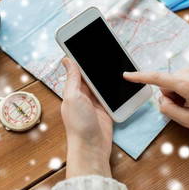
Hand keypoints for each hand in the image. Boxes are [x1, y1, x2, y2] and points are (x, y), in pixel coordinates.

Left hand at [61, 58, 112, 178]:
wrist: (92, 147)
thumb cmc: (79, 124)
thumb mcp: (73, 97)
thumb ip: (72, 78)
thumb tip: (66, 59)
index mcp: (72, 90)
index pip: (77, 69)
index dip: (81, 57)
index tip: (87, 42)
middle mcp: (82, 95)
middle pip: (91, 75)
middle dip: (97, 64)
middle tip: (107, 48)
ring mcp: (95, 102)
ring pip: (102, 84)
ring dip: (107, 76)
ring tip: (116, 60)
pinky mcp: (106, 109)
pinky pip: (111, 95)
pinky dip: (115, 88)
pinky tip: (122, 79)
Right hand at [124, 65, 188, 133]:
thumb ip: (168, 110)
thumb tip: (160, 98)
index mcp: (187, 85)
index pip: (157, 79)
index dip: (140, 77)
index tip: (126, 75)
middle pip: (165, 83)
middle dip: (170, 96)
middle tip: (187, 106)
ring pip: (172, 81)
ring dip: (177, 92)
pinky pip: (180, 78)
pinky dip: (183, 87)